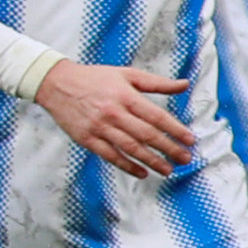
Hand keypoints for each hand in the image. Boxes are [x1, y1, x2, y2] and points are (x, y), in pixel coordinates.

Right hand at [34, 60, 195, 176]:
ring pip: (130, 148)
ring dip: (152, 161)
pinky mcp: (87, 139)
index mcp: (126, 96)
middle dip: (169, 148)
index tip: (190, 140)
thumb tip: (185, 84)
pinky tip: (142, 172)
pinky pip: (110, 156)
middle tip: (185, 158)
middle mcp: (114, 113)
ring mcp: (99, 127)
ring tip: (168, 169)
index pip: (156, 117)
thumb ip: (157, 83)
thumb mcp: (127, 74)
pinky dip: (127, 166)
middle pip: (147, 135)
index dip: (175, 130)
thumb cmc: (95, 78)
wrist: (57, 83)